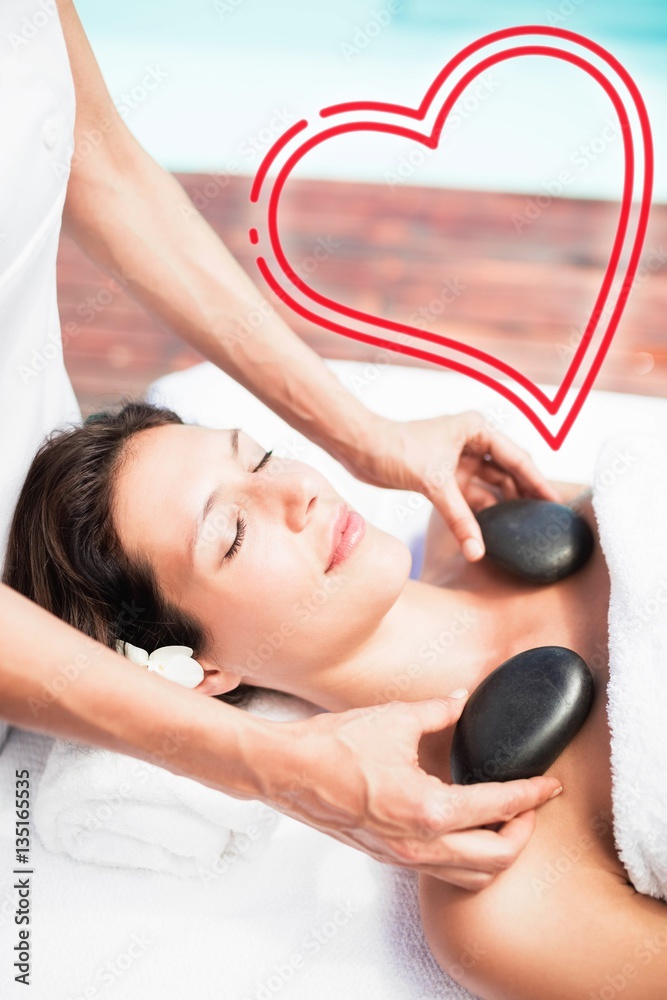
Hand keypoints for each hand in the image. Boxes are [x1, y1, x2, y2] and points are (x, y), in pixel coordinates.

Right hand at [258, 694, 561, 890]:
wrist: (286, 771)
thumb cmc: (333, 746)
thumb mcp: (395, 718)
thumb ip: (439, 710)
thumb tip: (462, 700)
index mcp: (428, 809)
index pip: (498, 807)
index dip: (531, 795)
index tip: (549, 785)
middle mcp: (420, 843)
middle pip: (497, 859)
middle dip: (524, 833)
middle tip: (532, 805)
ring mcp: (403, 856)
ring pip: (471, 876)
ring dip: (497, 852)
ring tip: (504, 821)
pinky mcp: (389, 856)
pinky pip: (442, 870)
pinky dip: (466, 857)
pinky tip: (463, 828)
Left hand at [344, 410, 561, 561]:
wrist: (358, 447)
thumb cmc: (395, 449)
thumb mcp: (434, 483)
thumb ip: (459, 519)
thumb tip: (477, 552)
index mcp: (477, 429)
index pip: (518, 459)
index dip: (539, 482)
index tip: (557, 504)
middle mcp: (471, 441)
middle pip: (507, 472)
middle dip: (524, 495)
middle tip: (545, 521)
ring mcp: (457, 459)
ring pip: (489, 485)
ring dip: (501, 505)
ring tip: (523, 530)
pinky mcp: (442, 475)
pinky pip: (469, 495)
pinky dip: (478, 511)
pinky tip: (490, 531)